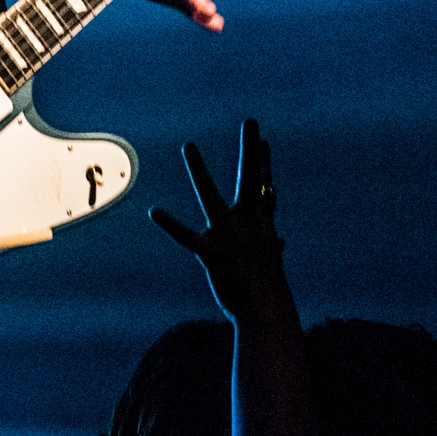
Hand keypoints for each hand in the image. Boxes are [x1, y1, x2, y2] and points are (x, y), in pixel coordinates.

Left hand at [149, 118, 287, 321]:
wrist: (267, 312)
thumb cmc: (267, 288)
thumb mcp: (271, 260)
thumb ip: (272, 242)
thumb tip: (281, 239)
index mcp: (262, 224)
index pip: (265, 187)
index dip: (264, 162)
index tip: (263, 140)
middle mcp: (249, 224)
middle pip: (251, 179)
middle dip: (250, 150)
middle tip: (251, 122)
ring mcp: (231, 237)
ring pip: (212, 197)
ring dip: (200, 170)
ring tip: (189, 145)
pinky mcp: (213, 254)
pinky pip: (188, 237)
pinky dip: (171, 224)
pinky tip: (155, 210)